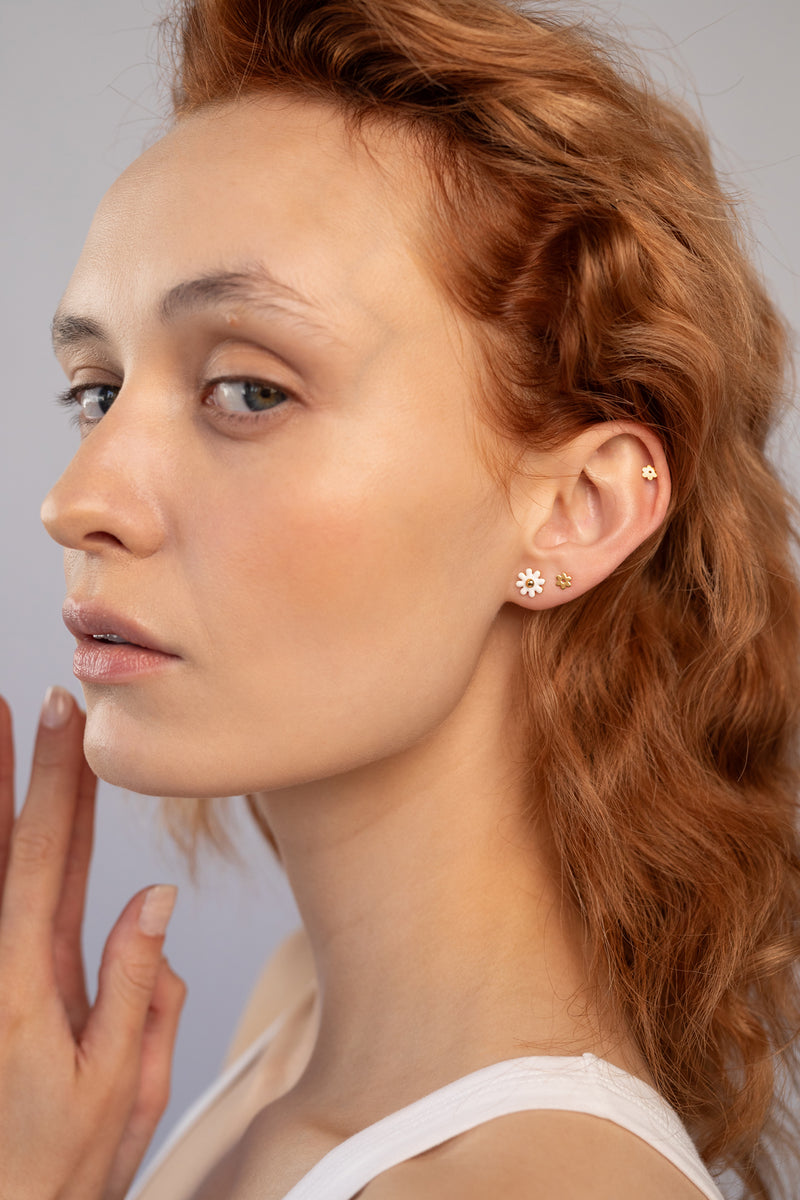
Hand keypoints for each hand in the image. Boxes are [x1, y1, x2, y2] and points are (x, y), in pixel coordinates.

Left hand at [0, 689, 185, 1199]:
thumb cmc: (61, 1166)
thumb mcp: (119, 1086)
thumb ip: (136, 986)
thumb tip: (154, 902)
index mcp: (30, 985)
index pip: (49, 857)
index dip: (59, 783)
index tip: (66, 723)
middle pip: (8, 847)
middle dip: (21, 770)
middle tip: (31, 704)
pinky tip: (2, 830)